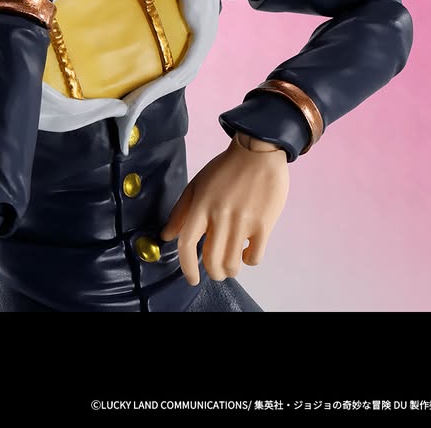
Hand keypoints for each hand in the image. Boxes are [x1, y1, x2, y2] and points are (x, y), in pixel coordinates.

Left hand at [160, 135, 288, 285]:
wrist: (258, 152)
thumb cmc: (226, 168)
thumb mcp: (197, 185)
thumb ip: (181, 212)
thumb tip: (166, 235)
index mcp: (201, 206)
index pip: (186, 244)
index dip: (187, 267)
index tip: (192, 278)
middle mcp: (220, 216)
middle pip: (211, 260)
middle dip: (213, 272)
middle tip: (215, 271)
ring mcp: (242, 221)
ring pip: (232, 263)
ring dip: (230, 270)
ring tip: (231, 264)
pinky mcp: (264, 224)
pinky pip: (254, 257)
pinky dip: (249, 261)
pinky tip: (247, 252)